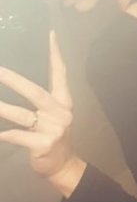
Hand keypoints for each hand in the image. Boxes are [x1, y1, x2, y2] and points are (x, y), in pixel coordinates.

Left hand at [0, 31, 74, 178]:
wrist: (63, 166)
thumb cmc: (53, 137)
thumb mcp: (54, 117)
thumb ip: (42, 99)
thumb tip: (18, 79)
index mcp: (64, 103)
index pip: (60, 75)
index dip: (55, 55)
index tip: (50, 35)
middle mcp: (61, 113)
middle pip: (35, 92)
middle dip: (13, 80)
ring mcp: (54, 129)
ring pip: (22, 115)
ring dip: (1, 108)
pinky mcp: (44, 144)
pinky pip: (17, 135)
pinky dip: (5, 134)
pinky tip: (0, 133)